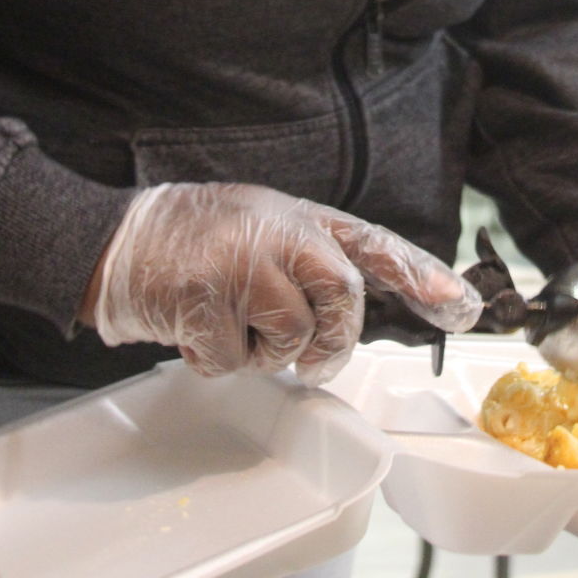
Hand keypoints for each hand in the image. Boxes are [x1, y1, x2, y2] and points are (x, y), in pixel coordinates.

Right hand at [83, 182, 481, 383]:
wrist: (113, 238)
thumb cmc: (192, 241)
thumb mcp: (259, 229)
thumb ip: (305, 262)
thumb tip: (345, 318)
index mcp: (298, 217)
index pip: (373, 245)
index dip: (423, 276)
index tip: (464, 307)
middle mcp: (278, 231)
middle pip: (342, 301)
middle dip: (328, 342)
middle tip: (304, 358)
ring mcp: (242, 261)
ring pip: (289, 339)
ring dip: (257, 352)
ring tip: (224, 320)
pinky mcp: (204, 294)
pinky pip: (232, 361)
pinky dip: (210, 359)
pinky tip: (189, 325)